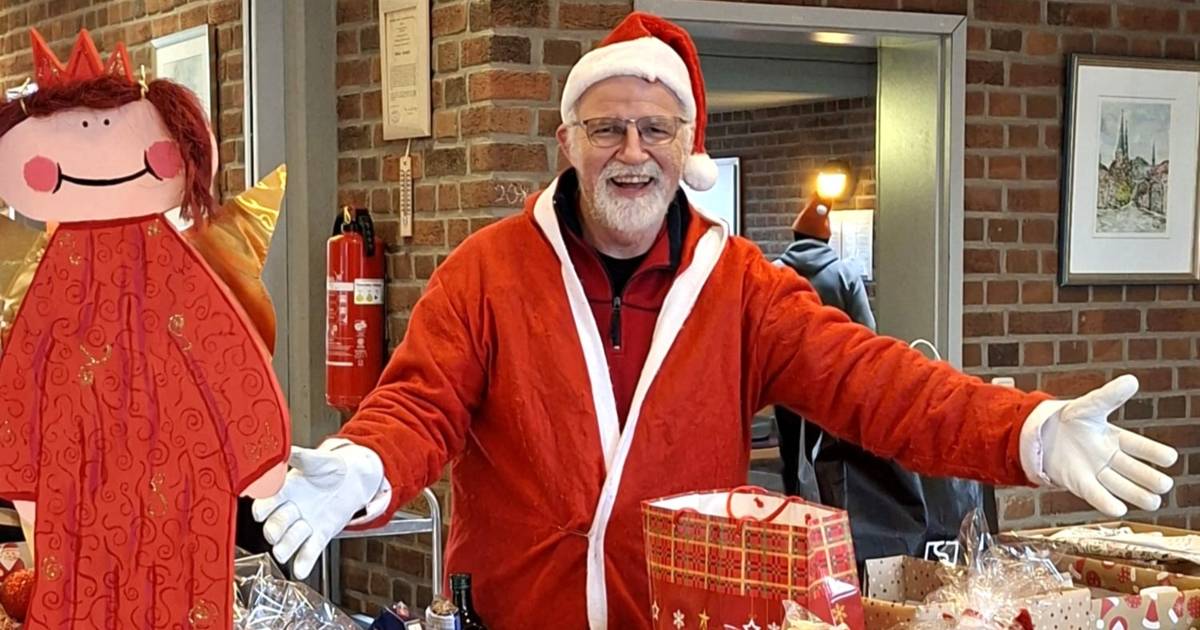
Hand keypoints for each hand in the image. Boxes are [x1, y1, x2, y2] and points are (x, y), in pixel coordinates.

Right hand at [251, 439, 386, 577]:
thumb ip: (299, 456)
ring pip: (289, 541)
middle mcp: (289, 510)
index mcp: (284, 491)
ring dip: (287, 546)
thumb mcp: (316, 460)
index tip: (260, 512)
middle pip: (274, 525)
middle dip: (274, 529)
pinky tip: (301, 570)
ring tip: (287, 549)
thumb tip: (284, 448)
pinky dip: (304, 562)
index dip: (262, 509)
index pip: (266, 502)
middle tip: (276, 531)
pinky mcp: (319, 536)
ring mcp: (303, 525)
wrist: (352, 479)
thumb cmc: (329, 467)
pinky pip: (309, 552)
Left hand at [1030, 375, 1177, 516]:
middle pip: (1134, 470)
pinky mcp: (1080, 484)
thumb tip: (1132, 380)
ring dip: (1137, 494)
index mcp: (1116, 438)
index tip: (1170, 458)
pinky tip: (1119, 509)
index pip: (1139, 445)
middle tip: (1164, 484)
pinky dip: (1106, 502)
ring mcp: (1097, 472)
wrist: (1042, 435)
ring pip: (1121, 486)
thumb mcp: (1089, 406)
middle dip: (1149, 478)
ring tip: (1153, 501)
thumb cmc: (1071, 420)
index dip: (1154, 452)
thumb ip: (1109, 396)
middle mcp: (1110, 458)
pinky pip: (1096, 494)